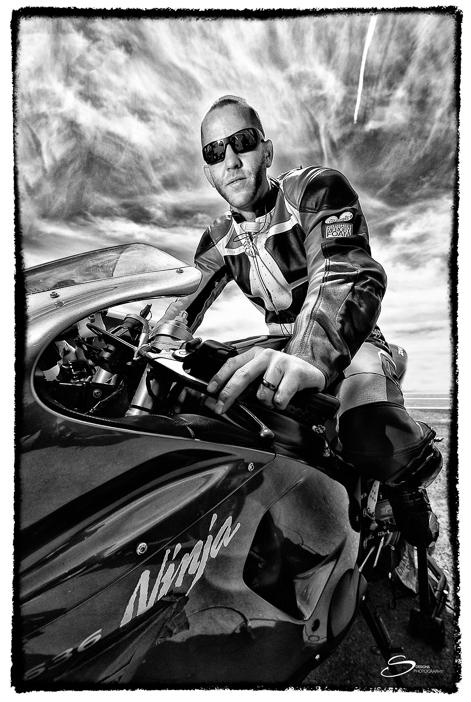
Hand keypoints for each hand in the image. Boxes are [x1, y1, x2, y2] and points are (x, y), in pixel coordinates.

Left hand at [206, 347, 325, 414]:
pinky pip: (279, 398)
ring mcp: (281, 363)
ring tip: (273, 399)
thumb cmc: (284, 374)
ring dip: (266, 402)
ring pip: (262, 392)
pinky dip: (280, 404)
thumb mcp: (263, 372)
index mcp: (255, 354)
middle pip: (242, 376)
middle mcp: (266, 356)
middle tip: (221, 407)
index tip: (210, 391)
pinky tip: (284, 399)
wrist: (311, 371)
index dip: (219, 378)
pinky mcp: (295, 373)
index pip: (233, 364)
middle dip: (229, 394)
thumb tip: (225, 397)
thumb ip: (245, 382)